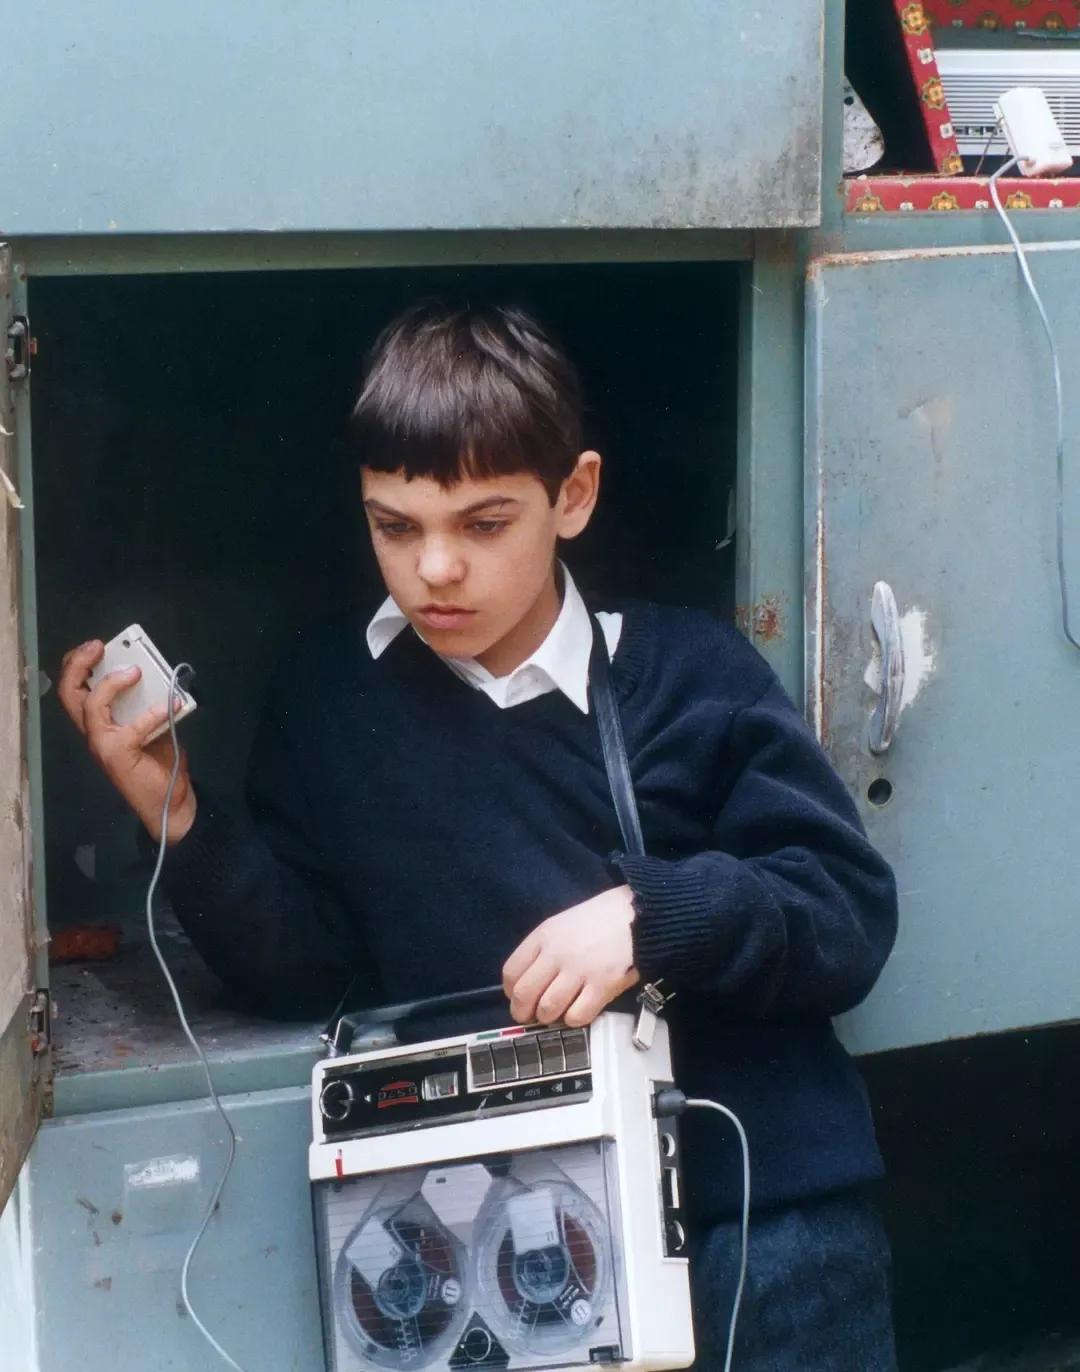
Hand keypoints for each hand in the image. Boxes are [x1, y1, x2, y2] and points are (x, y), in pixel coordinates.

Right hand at [57, 639, 196, 844]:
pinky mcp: (118, 756)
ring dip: (112, 683)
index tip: (97, 645)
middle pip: (69, 694)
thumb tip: (157, 678)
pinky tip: (173, 705)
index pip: (75, 690)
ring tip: (136, 671)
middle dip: (79, 665)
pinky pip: (132, 727)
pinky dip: (154, 712)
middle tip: (99, 646)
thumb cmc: (160, 764)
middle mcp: (94, 732)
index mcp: (99, 723)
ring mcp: (103, 745)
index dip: (78, 665)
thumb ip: (146, 704)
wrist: (171, 803)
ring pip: (91, 706)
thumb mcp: (153, 726)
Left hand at [502, 885, 639, 1027]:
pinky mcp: (603, 986)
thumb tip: (529, 983)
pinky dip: (574, 1019)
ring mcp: (580, 971)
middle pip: (524, 995)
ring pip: (548, 1009)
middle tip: (531, 1016)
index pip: (511, 972)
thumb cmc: (598, 919)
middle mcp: (557, 954)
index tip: (519, 997)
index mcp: (543, 936)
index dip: (511, 992)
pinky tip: (580, 1010)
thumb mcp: (562, 924)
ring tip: (557, 1014)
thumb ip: (543, 950)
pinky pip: (577, 1016)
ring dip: (548, 1018)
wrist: (636, 916)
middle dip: (523, 1012)